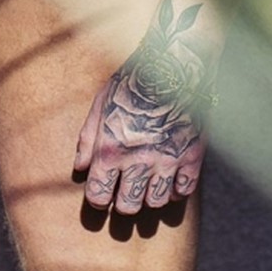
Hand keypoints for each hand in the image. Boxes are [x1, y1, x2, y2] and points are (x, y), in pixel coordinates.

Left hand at [74, 0, 215, 213]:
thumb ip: (88, 138)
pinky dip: (175, 190)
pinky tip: (170, 178)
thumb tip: (80, 168)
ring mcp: (167, 161)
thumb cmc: (132, 80)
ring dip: (149, 198)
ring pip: (155, 203)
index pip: (99, 196)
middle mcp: (137, 161)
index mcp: (110, 150)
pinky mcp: (192, 156)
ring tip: (148, 185)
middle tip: (126, 193)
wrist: (174, 63)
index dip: (99, 200)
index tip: (103, 195)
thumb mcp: (101, 102)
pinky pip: (183, 191)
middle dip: (123, 203)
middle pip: (127, 207)